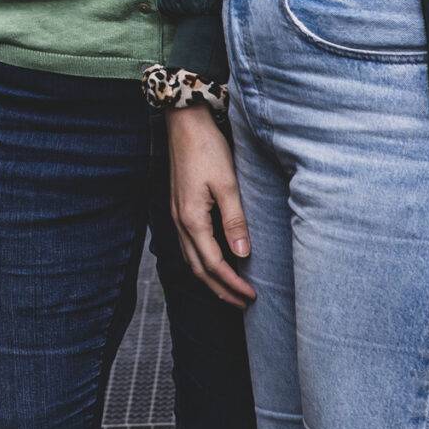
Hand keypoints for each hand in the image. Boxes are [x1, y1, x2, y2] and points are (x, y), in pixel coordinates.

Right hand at [168, 105, 252, 307]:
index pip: (212, 264)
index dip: (232, 284)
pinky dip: (203, 262)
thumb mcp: (227, 184)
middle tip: (243, 303)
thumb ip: (234, 220)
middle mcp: (180, 222)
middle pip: (198, 269)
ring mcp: (177, 216)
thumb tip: (242, 253)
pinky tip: (215, 262)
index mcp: (191, 219)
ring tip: (231, 290)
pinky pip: (189, 246)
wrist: (184, 125)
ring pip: (191, 259)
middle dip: (221, 290)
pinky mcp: (180, 209)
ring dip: (211, 279)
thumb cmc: (207, 150)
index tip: (251, 296)